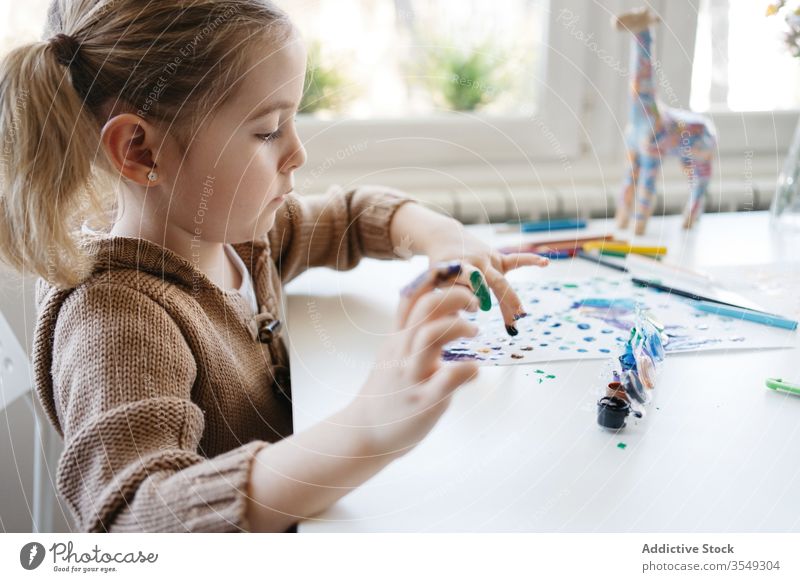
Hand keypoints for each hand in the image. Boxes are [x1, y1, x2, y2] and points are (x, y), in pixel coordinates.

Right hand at [345, 262, 479, 460]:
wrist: (364, 433)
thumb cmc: (385, 392)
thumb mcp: (391, 353)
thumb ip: (407, 329)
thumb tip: (432, 304)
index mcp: (398, 338)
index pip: (412, 296)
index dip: (437, 280)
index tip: (457, 281)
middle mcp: (403, 352)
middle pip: (426, 307)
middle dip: (455, 297)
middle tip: (473, 306)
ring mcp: (412, 375)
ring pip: (431, 335)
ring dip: (459, 327)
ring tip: (474, 333)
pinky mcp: (424, 401)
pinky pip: (447, 378)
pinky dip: (467, 369)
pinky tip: (473, 371)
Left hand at [424, 226, 549, 335]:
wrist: (445, 238)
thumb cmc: (439, 267)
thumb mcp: (436, 281)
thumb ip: (449, 296)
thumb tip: (473, 311)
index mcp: (461, 267)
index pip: (470, 284)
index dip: (473, 297)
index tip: (476, 310)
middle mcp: (478, 262)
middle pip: (495, 283)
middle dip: (505, 301)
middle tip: (513, 321)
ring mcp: (490, 259)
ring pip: (502, 282)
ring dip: (510, 301)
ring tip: (519, 317)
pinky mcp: (498, 258)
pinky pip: (517, 260)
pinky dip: (531, 261)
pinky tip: (546, 263)